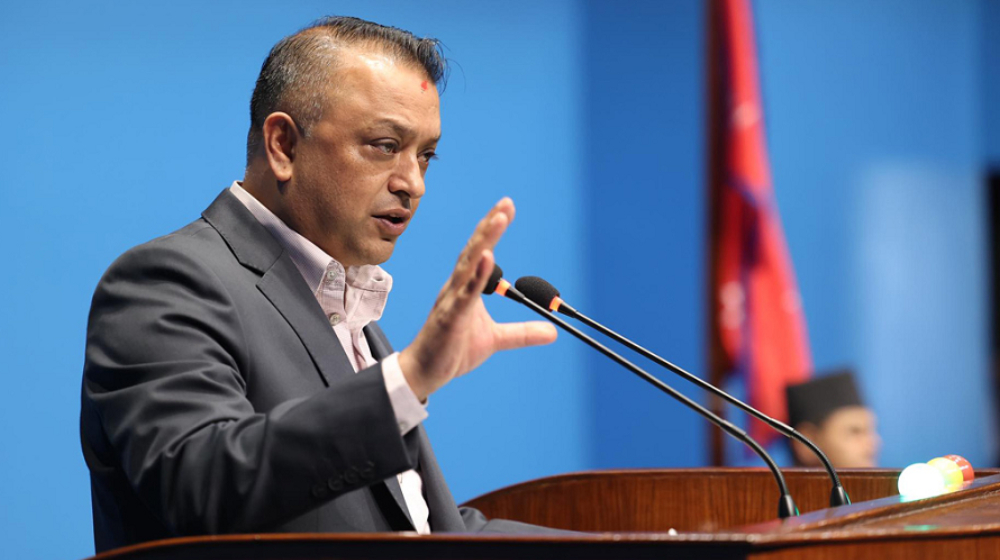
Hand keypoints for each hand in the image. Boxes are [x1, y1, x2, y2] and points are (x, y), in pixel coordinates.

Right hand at [398, 198, 557, 400]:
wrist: (425, 373)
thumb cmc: (453, 351)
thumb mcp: (495, 340)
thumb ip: (522, 332)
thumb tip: (553, 331)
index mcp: (464, 287)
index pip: (480, 252)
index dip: (491, 230)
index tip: (506, 208)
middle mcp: (456, 287)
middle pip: (474, 251)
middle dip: (489, 226)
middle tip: (505, 204)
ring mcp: (451, 300)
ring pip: (468, 265)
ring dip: (484, 241)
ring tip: (498, 219)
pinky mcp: (450, 317)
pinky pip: (465, 293)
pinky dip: (477, 274)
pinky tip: (487, 257)